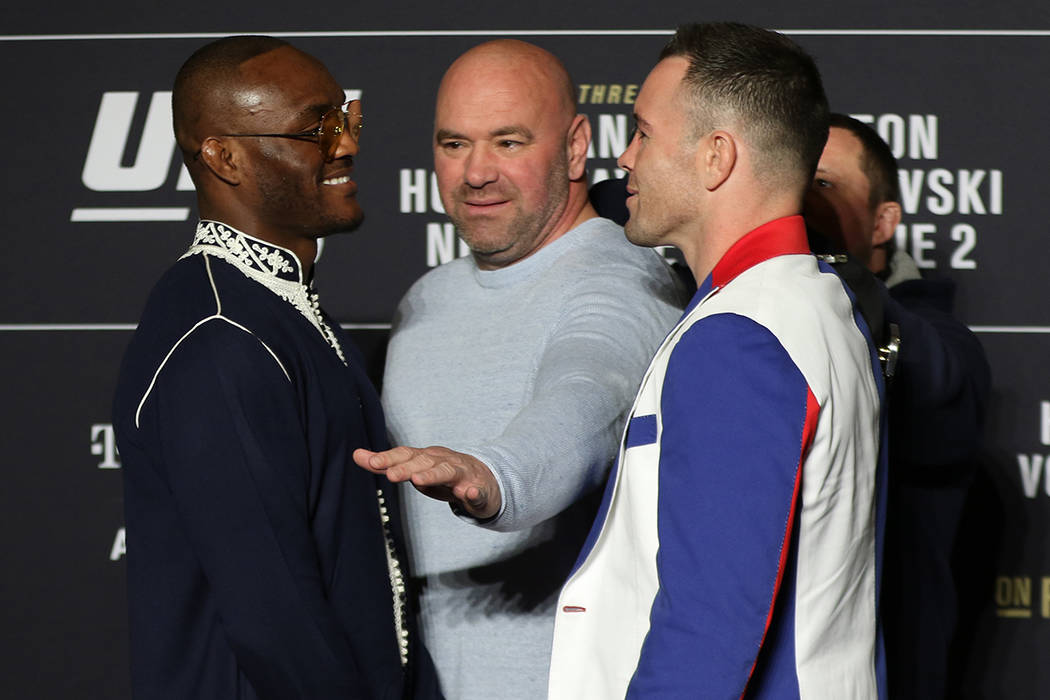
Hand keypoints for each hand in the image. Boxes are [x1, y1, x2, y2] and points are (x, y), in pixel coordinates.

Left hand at [353, 445, 500, 519]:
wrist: (484, 480)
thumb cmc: (443, 474)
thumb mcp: (414, 468)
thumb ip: (386, 463)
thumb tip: (356, 454)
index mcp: (426, 457)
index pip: (405, 454)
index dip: (389, 458)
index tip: (371, 462)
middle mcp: (443, 461)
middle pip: (424, 462)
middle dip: (407, 468)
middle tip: (390, 475)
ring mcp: (462, 474)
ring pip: (448, 472)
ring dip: (433, 475)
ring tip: (419, 481)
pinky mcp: (478, 490)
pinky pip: (477, 490)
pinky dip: (473, 491)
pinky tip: (468, 493)